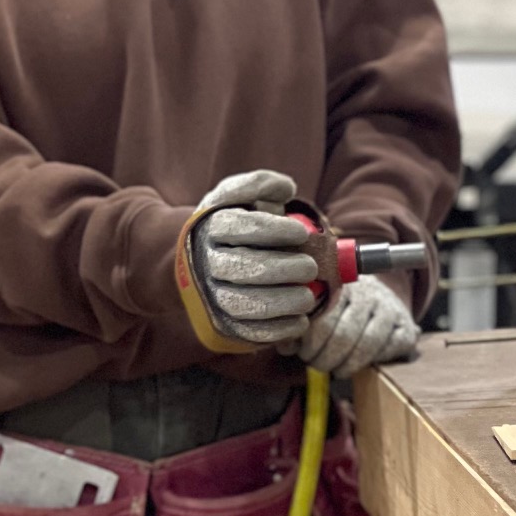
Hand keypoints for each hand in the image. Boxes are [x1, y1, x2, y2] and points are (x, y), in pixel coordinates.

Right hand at [185, 169, 318, 346]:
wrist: (205, 256)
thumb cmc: (235, 221)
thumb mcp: (241, 196)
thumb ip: (261, 185)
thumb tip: (286, 187)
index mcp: (212, 226)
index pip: (238, 226)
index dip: (271, 230)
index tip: (300, 233)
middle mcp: (208, 262)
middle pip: (243, 268)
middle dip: (282, 269)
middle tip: (310, 267)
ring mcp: (213, 294)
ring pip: (243, 304)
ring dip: (280, 303)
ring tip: (308, 297)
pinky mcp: (223, 320)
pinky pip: (247, 331)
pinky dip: (276, 330)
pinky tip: (300, 321)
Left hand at [288, 276, 419, 379]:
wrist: (376, 299)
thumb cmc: (338, 308)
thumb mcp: (315, 311)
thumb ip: (298, 325)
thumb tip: (286, 345)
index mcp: (342, 284)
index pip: (324, 316)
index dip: (310, 341)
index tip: (302, 352)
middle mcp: (369, 292)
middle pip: (345, 334)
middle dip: (324, 358)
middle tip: (314, 363)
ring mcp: (390, 309)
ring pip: (367, 344)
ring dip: (344, 365)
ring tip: (332, 369)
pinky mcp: (407, 327)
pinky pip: (391, 349)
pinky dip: (369, 362)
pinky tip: (352, 365)